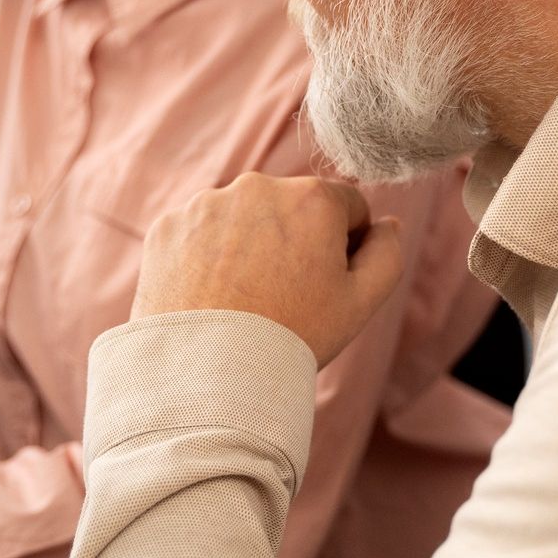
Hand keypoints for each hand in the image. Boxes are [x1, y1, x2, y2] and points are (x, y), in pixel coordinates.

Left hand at [131, 173, 404, 366]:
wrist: (208, 372)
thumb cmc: (293, 336)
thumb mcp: (361, 302)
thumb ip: (387, 253)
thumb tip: (389, 223)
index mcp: (313, 198)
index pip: (348, 207)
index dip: (346, 246)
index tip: (326, 283)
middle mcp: (258, 185)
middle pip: (292, 207)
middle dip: (295, 239)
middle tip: (284, 295)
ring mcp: (207, 203)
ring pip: (243, 217)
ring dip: (249, 243)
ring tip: (243, 298)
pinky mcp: (168, 225)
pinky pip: (199, 232)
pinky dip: (207, 255)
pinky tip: (210, 295)